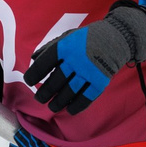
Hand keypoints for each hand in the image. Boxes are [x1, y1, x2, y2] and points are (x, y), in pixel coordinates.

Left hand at [24, 5, 145, 114]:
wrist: (116, 37)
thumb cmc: (87, 38)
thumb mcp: (68, 36)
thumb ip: (50, 47)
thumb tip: (33, 59)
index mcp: (64, 47)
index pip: (43, 64)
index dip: (33, 75)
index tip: (29, 81)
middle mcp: (75, 60)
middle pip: (55, 82)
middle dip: (44, 93)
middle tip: (40, 99)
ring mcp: (88, 71)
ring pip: (69, 92)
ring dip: (58, 103)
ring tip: (52, 107)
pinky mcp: (100, 81)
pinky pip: (86, 98)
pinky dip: (76, 106)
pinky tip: (69, 110)